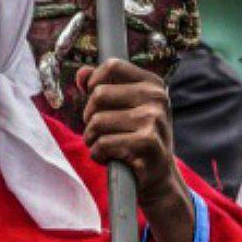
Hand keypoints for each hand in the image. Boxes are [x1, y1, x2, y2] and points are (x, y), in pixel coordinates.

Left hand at [77, 59, 187, 212]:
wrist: (159, 176)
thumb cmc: (136, 137)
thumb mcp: (124, 107)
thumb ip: (102, 86)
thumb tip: (81, 73)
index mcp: (152, 84)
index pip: (112, 65)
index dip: (94, 81)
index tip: (94, 98)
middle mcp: (156, 98)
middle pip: (98, 94)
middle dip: (90, 116)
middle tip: (101, 129)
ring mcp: (153, 120)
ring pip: (96, 121)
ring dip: (92, 138)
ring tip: (106, 145)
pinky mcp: (146, 143)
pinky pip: (103, 143)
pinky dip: (98, 154)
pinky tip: (111, 157)